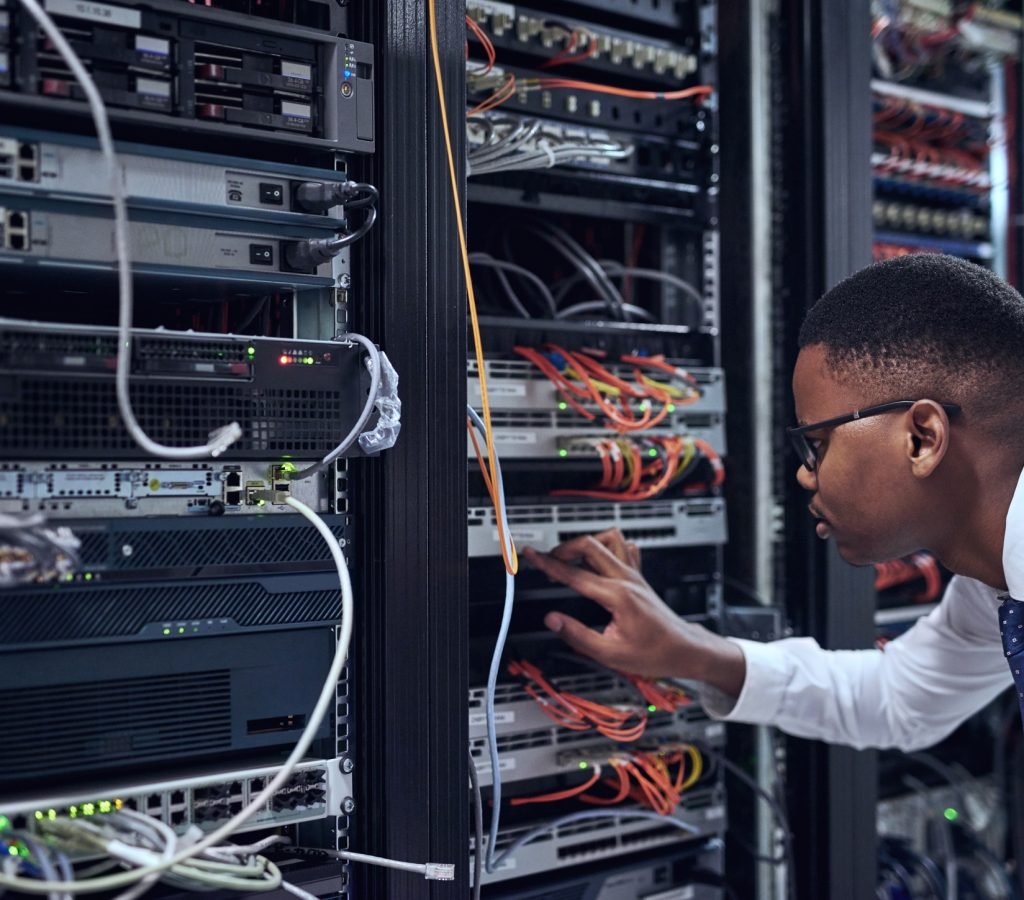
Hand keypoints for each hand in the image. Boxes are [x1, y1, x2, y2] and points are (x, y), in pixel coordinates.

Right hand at [523, 529, 745, 695]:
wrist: (685, 649)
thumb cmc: (654, 654)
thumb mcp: (610, 654)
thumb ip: (577, 635)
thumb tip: (552, 619)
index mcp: (617, 596)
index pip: (573, 574)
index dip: (547, 564)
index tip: (531, 556)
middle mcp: (626, 579)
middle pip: (589, 544)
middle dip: (563, 549)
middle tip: (548, 561)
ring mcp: (634, 574)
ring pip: (609, 538)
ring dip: (587, 543)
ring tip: (573, 559)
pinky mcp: (639, 576)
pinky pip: (624, 547)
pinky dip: (608, 547)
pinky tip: (599, 559)